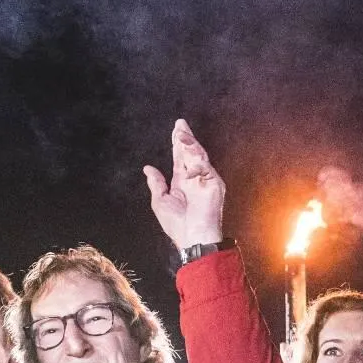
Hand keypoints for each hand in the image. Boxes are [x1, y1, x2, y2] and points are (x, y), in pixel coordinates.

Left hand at [143, 119, 226, 250]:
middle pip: (190, 153)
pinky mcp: (215, 185)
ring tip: (181, 134)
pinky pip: (206, 167)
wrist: (193, 239)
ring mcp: (206, 181)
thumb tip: (148, 168)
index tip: (176, 129)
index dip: (178, 143)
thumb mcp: (160, 201)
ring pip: (199, 156)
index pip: (180, 157)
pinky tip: (188, 159)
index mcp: (182, 182)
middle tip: (180, 124)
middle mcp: (195, 178)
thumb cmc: (177, 226)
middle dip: (185, 138)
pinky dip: (197, 161)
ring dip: (190, 144)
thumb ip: (157, 183)